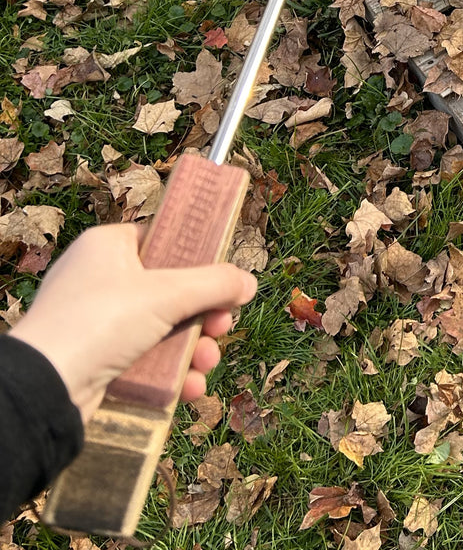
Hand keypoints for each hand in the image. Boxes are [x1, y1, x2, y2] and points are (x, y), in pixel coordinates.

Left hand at [9, 224, 256, 421]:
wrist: (42, 391)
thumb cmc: (101, 322)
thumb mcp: (167, 294)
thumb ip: (215, 284)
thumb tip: (250, 283)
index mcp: (108, 247)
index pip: (163, 241)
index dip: (198, 261)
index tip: (223, 282)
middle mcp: (99, 279)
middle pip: (171, 290)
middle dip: (204, 315)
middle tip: (221, 327)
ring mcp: (96, 322)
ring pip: (162, 327)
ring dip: (193, 347)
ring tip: (206, 365)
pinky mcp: (95, 360)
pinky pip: (145, 358)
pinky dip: (170, 371)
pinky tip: (189, 386)